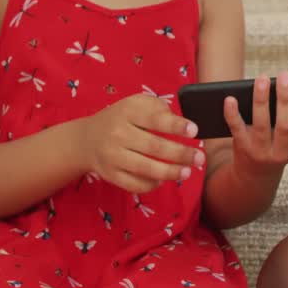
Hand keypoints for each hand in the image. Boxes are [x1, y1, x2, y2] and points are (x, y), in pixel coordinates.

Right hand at [73, 93, 201, 193]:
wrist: (87, 139)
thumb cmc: (122, 119)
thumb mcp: (136, 103)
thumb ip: (159, 108)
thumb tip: (182, 125)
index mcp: (128, 111)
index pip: (155, 118)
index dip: (176, 126)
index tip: (194, 131)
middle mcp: (118, 133)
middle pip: (154, 147)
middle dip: (181, 154)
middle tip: (200, 158)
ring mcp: (113, 155)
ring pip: (146, 168)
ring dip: (171, 172)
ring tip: (188, 172)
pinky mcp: (110, 174)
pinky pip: (135, 184)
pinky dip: (153, 184)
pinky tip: (164, 179)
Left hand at [224, 72, 287, 179]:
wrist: (255, 173)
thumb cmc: (278, 144)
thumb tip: (287, 84)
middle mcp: (283, 151)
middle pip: (286, 125)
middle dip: (286, 99)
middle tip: (286, 75)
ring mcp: (261, 150)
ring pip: (262, 124)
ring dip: (261, 100)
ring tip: (262, 79)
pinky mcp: (242, 147)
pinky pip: (237, 128)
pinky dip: (232, 113)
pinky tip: (230, 99)